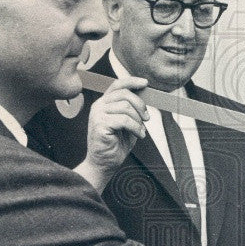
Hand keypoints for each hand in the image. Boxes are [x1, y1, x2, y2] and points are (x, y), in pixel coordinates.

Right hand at [74, 77, 148, 192]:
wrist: (104, 164)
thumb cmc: (116, 145)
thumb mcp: (127, 124)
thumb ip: (131, 110)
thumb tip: (144, 100)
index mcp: (104, 103)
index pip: (117, 85)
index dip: (132, 81)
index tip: (145, 83)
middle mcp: (99, 106)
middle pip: (124, 94)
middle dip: (140, 105)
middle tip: (147, 118)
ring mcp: (97, 114)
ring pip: (126, 107)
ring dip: (138, 120)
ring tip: (140, 131)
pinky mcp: (99, 125)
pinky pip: (124, 120)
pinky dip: (135, 128)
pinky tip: (138, 135)